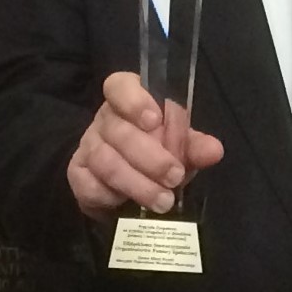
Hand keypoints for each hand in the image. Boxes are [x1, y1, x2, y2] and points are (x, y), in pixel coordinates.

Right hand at [66, 70, 223, 219]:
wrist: (128, 190)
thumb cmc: (158, 155)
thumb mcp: (181, 148)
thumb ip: (195, 146)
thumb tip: (213, 150)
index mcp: (129, 100)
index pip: (120, 86)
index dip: (134, 100)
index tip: (154, 120)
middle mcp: (105, 119)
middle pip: (118, 130)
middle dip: (149, 157)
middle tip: (174, 176)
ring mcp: (88, 146)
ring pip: (105, 160)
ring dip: (136, 183)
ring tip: (163, 200)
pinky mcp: (78, 175)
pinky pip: (88, 184)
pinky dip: (110, 196)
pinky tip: (127, 205)